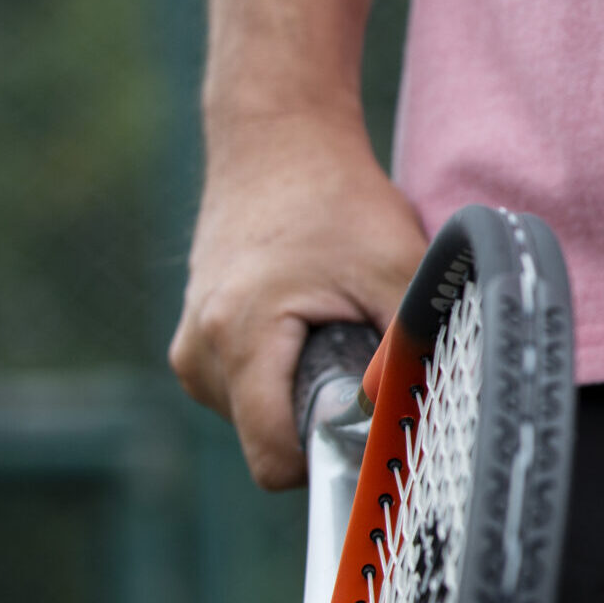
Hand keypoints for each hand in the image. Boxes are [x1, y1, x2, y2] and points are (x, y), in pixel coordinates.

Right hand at [168, 114, 425, 488]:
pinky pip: (247, 391)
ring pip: (258, 418)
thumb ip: (408, 347)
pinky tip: (311, 325)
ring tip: (334, 329)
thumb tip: (413, 417)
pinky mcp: (195, 339)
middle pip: (269, 441)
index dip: (331, 460)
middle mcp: (198, 353)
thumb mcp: (395, 268)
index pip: (273, 460)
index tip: (374, 430)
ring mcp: (190, 348)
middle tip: (362, 357)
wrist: (278, 142)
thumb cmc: (339, 201)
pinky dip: (285, 374)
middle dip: (322, 418)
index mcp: (238, 340)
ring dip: (304, 393)